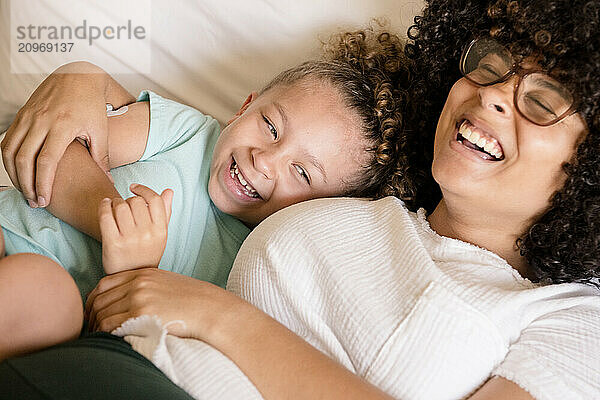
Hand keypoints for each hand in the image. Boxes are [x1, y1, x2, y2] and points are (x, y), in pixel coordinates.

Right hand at [1, 62, 110, 207]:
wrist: (78, 75)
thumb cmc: (92, 104)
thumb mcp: (101, 130)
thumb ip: (102, 157)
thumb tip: (107, 181)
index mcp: (62, 125)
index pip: (46, 161)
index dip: (43, 183)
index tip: (45, 200)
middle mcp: (41, 120)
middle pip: (24, 159)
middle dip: (27, 184)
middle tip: (34, 201)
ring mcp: (28, 116)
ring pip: (10, 151)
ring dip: (14, 174)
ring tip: (25, 191)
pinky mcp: (21, 114)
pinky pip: (7, 140)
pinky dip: (9, 159)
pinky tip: (18, 172)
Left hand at [84, 267, 238, 337]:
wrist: (209, 309)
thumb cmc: (192, 302)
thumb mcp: (166, 285)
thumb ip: (145, 288)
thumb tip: (123, 304)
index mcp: (143, 274)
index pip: (104, 283)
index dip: (92, 300)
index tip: (91, 313)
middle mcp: (138, 283)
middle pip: (100, 299)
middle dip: (91, 316)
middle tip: (91, 330)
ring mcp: (139, 297)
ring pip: (102, 314)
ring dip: (97, 328)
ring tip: (100, 338)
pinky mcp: (141, 314)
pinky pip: (111, 326)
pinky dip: (105, 334)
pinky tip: (110, 340)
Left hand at [99, 184, 172, 273]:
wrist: (131, 277)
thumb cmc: (146, 253)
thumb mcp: (160, 235)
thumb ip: (165, 212)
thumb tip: (168, 191)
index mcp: (160, 230)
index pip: (155, 200)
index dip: (143, 189)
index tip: (134, 188)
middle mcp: (147, 234)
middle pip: (135, 201)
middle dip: (127, 199)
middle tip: (123, 204)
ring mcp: (130, 239)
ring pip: (120, 206)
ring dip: (115, 202)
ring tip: (113, 206)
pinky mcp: (113, 243)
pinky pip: (106, 216)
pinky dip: (103, 206)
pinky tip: (104, 205)